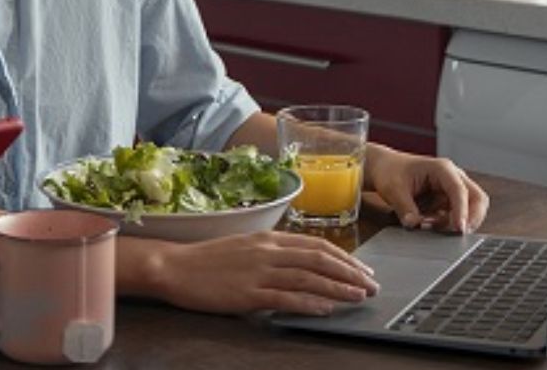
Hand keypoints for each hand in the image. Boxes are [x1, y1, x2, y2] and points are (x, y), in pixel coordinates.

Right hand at [147, 231, 378, 315]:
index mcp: (268, 238)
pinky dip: (310, 303)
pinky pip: (286, 298)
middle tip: (371, 285)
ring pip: (308, 278)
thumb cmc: (207, 259)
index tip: (362, 270)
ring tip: (358, 297)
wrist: (175, 266)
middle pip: (319, 259)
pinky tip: (326, 308)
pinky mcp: (248, 293)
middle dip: (350, 273)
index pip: (316, 245)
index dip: (344, 257)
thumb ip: (272, 252)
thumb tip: (299, 263)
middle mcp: (268, 251)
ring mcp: (259, 272)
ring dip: (337, 287)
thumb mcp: (245, 246)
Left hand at [364, 146, 489, 233]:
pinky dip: (446, 225)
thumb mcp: (394, 189)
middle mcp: (453, 178)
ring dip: (455, 223)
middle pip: (477, 199)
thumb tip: (414, 225)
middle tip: (457, 235)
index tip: (459, 229)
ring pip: (470, 210)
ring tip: (429, 225)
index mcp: (442, 169)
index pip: (459, 190)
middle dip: (471, 218)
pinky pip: (456, 217)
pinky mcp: (448, 202)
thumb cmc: (391, 172)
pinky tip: (428, 223)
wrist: (385, 169)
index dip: (462, 210)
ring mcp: (452, 190)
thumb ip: (404, 207)